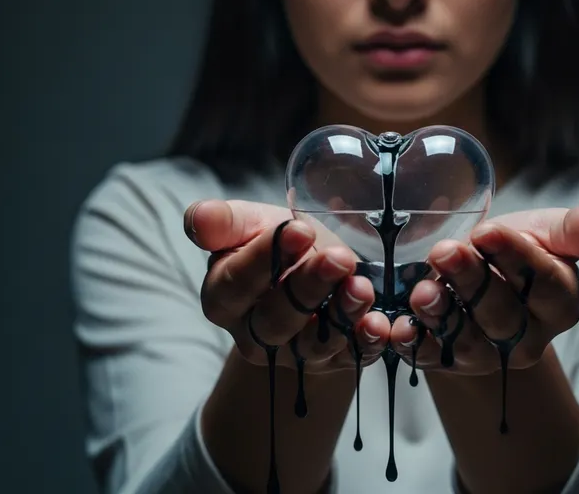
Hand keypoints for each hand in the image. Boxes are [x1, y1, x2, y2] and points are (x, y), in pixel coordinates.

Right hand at [184, 200, 390, 371]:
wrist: (314, 265)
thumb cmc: (278, 241)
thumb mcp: (251, 223)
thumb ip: (224, 222)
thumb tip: (198, 218)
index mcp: (224, 297)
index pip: (238, 282)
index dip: (266, 257)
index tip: (298, 230)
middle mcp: (254, 333)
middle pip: (276, 319)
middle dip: (309, 287)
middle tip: (338, 258)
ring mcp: (294, 352)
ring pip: (313, 343)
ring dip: (341, 316)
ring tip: (363, 288)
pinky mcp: (333, 360)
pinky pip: (350, 358)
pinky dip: (366, 343)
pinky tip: (380, 325)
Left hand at [390, 207, 578, 373]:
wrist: (481, 270)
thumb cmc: (516, 248)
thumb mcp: (544, 231)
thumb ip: (569, 230)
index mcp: (559, 303)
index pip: (542, 282)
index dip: (515, 257)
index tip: (486, 231)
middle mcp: (527, 338)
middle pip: (501, 314)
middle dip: (471, 282)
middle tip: (445, 252)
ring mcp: (487, 354)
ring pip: (466, 341)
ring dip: (442, 316)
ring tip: (422, 291)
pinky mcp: (448, 361)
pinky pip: (430, 359)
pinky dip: (413, 345)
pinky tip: (397, 327)